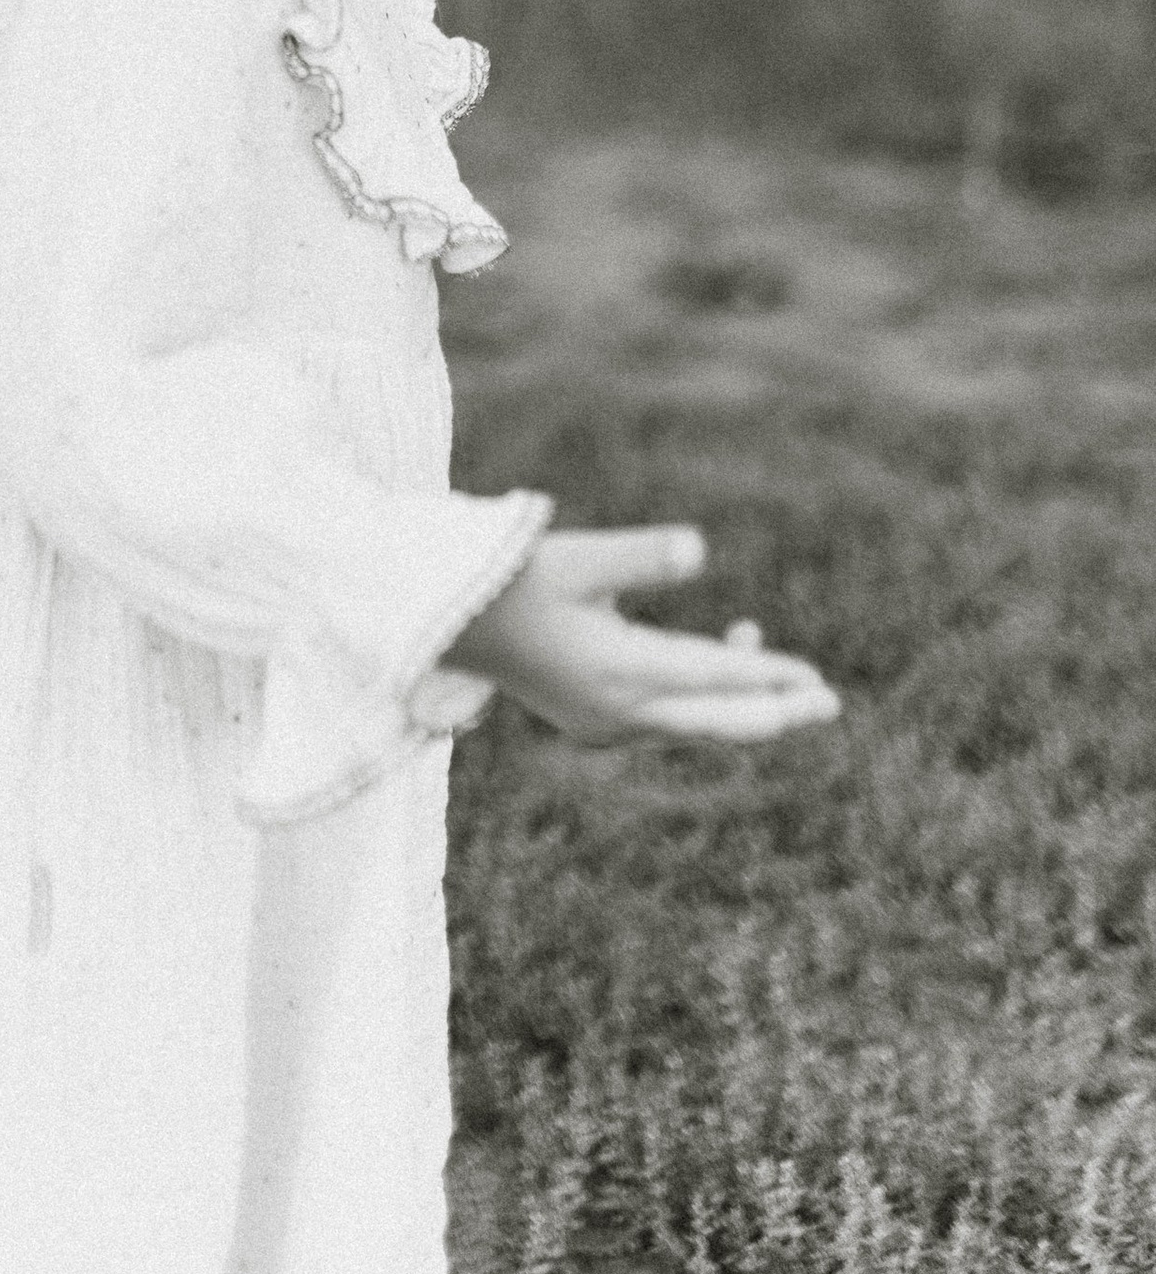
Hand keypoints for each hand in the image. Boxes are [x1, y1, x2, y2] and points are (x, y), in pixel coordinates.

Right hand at [453, 527, 840, 746]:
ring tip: (788, 674)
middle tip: (830, 702)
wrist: (444, 622)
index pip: (712, 681)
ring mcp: (602, 724)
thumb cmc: (506, 578)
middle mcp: (616, 711)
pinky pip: (666, 719)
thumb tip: (700, 549)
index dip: (768, 677)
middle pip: (715, 721)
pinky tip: (721, 651)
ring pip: (693, 723)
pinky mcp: (591, 719)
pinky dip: (702, 697)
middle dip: (775, 712)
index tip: (817, 681)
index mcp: (616, 674)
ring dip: (739, 700)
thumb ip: (637, 556)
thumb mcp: (573, 557)